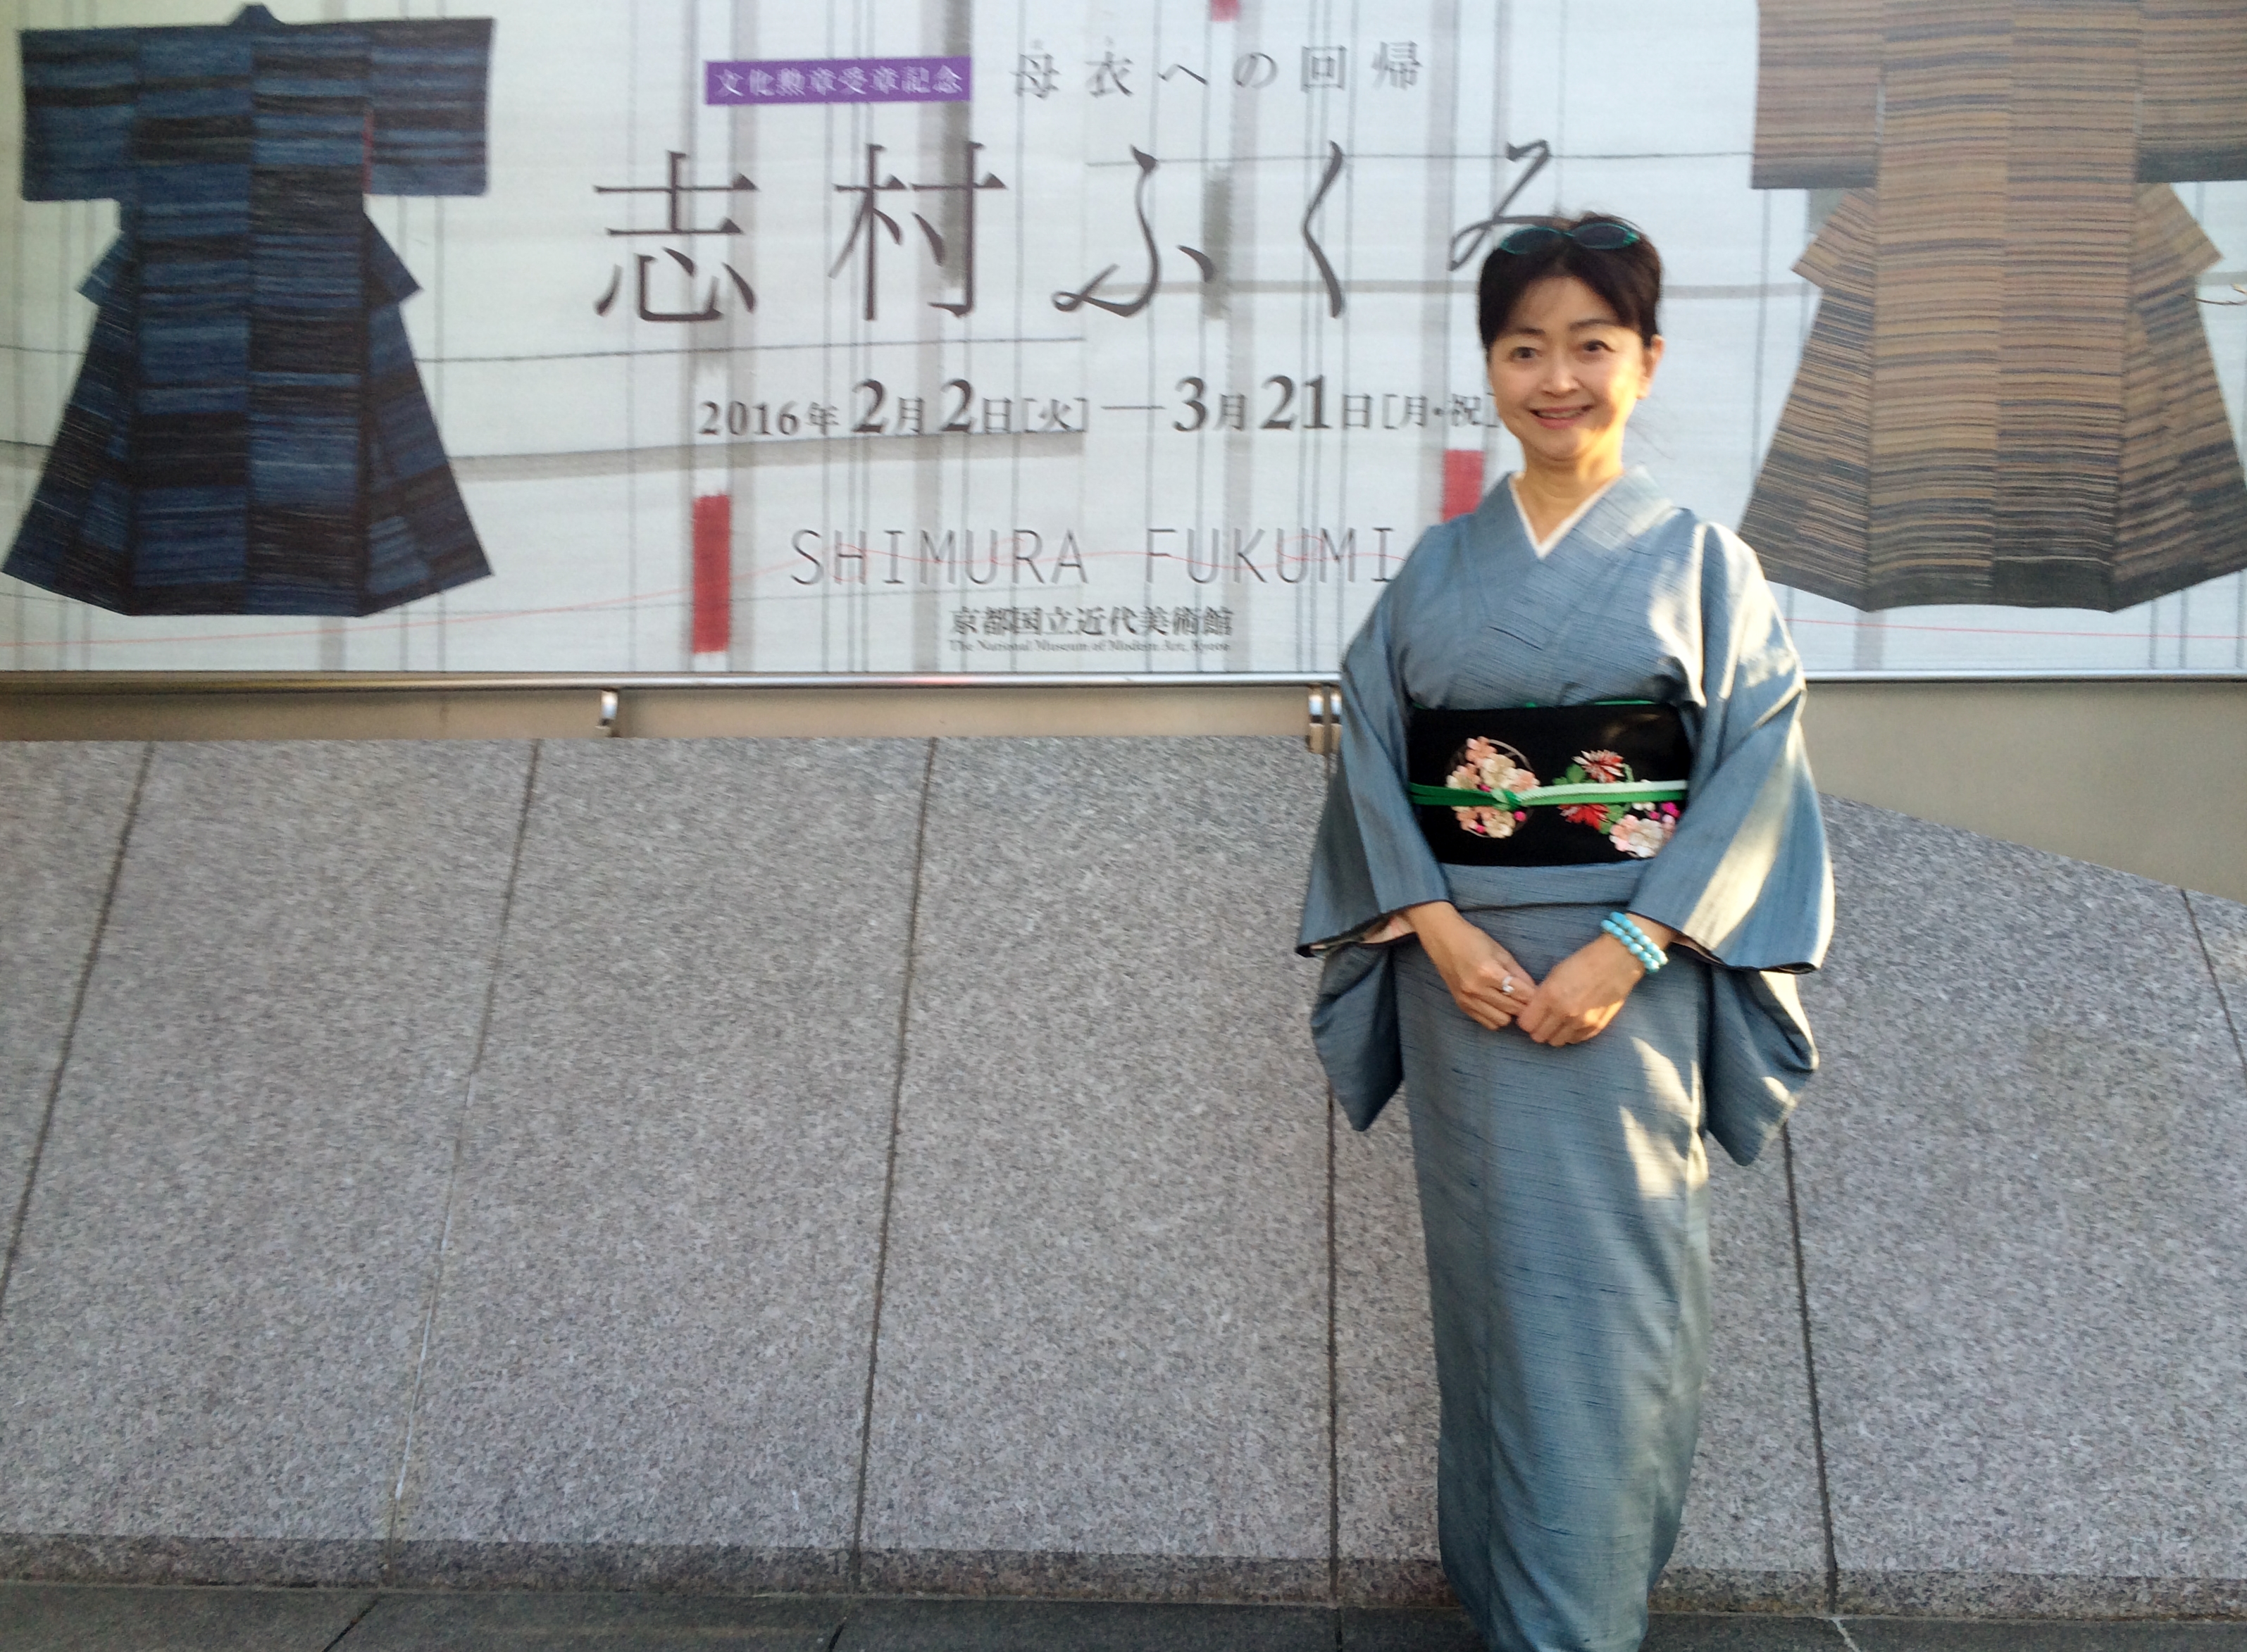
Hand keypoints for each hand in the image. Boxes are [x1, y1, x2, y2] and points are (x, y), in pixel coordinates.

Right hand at [1404, 902, 1538, 1030]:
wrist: (1443, 940)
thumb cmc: (1473, 940)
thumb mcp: (1500, 952)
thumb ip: (1518, 972)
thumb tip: (1535, 990)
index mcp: (1488, 972)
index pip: (1521, 993)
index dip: (1534, 996)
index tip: (1541, 995)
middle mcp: (1477, 989)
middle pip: (1513, 1009)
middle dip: (1524, 1005)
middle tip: (1527, 998)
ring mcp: (1467, 999)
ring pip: (1501, 1021)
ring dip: (1510, 1013)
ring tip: (1510, 1001)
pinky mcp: (1462, 1005)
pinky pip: (1487, 1023)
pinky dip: (1496, 1017)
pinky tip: (1497, 1005)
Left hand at [1514, 914, 1676, 1046]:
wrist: (1617, 962)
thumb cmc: (1583, 963)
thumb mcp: (1555, 974)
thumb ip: (1541, 996)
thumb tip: (1531, 1012)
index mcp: (1550, 995)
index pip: (1526, 1024)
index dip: (1526, 1019)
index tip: (1530, 1015)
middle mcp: (1564, 1012)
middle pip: (1539, 1037)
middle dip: (1538, 1029)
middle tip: (1543, 1019)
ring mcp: (1581, 1023)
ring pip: (1556, 1042)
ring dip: (1554, 1033)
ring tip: (1559, 1021)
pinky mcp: (1596, 1028)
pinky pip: (1575, 1040)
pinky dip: (1571, 1034)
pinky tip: (1574, 1021)